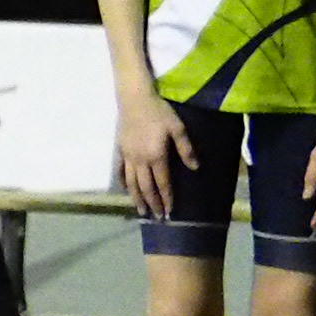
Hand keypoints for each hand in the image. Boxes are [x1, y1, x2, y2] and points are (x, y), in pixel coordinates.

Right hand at [118, 93, 196, 219]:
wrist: (134, 98)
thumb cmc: (159, 112)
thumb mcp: (178, 128)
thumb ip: (186, 149)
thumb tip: (195, 168)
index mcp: (156, 156)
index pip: (162, 183)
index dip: (167, 198)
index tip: (170, 211)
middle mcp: (140, 160)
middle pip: (146, 187)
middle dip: (152, 203)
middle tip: (157, 217)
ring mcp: (128, 156)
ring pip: (131, 182)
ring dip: (136, 198)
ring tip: (140, 210)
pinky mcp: (120, 149)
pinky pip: (120, 170)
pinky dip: (123, 181)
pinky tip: (126, 188)